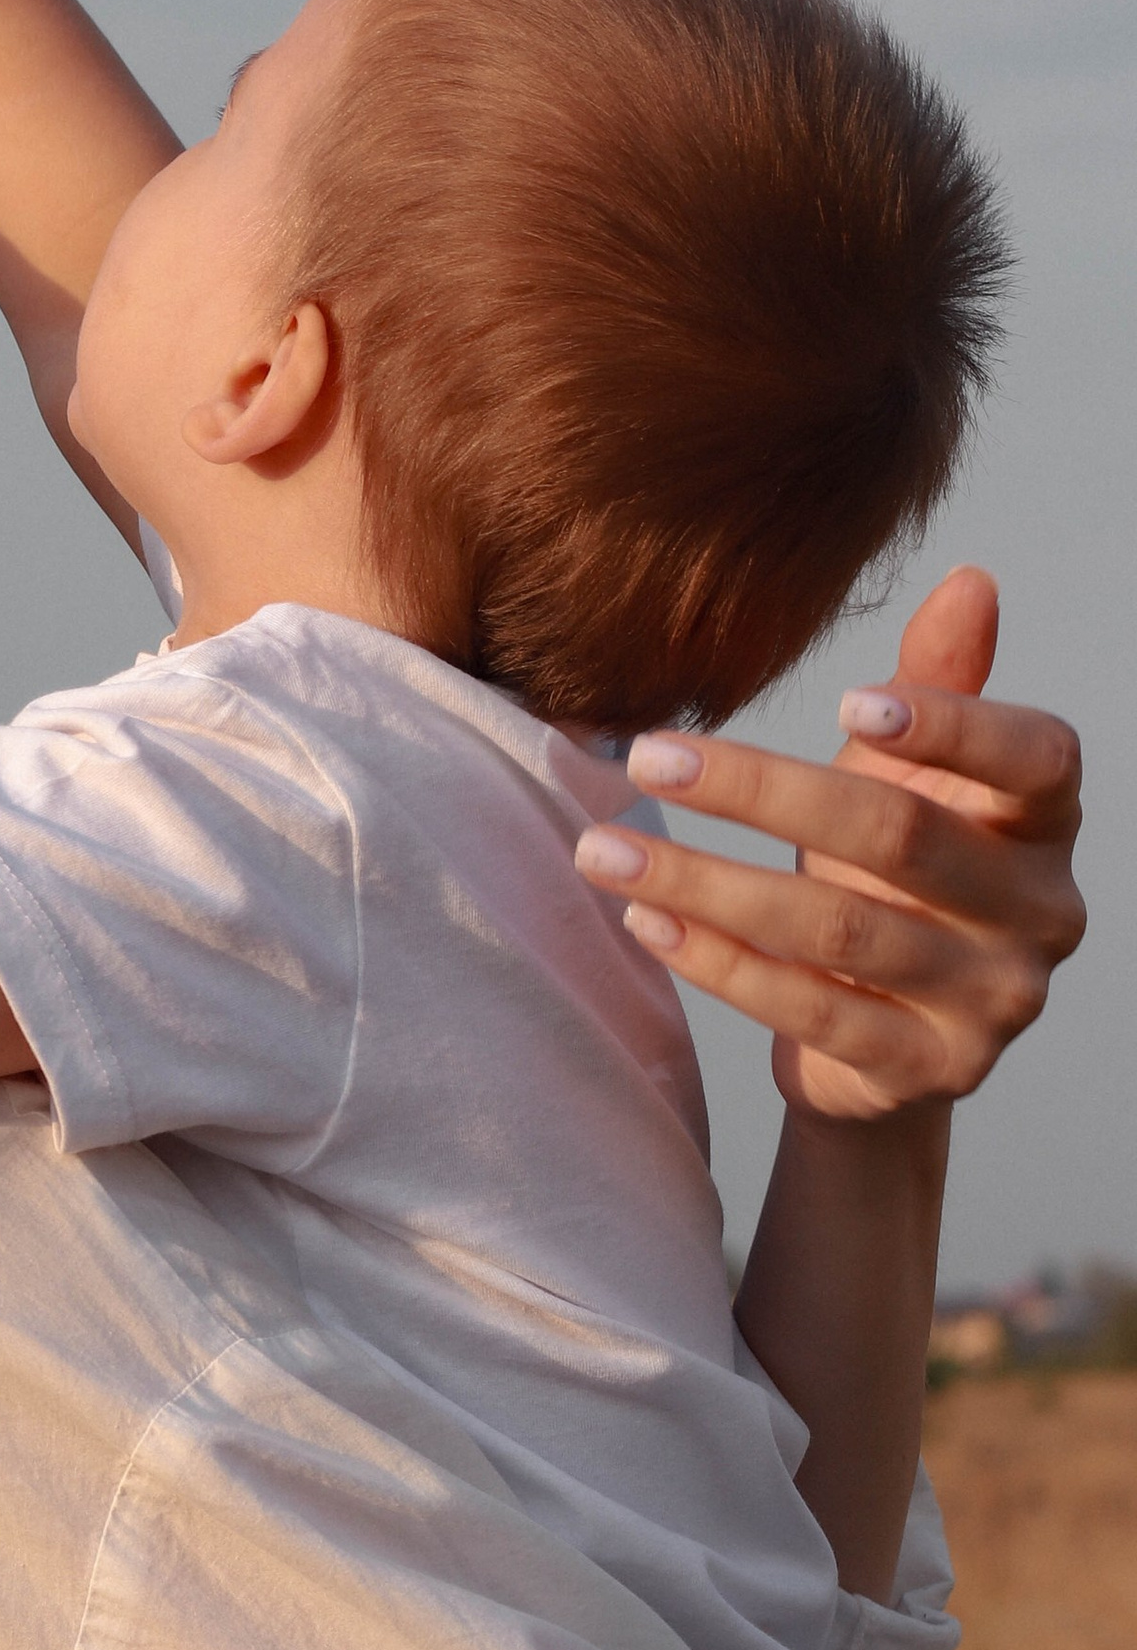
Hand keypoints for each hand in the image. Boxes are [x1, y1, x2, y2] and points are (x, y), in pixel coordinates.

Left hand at [572, 568, 1083, 1122]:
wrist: (884, 1038)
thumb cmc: (894, 874)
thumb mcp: (912, 778)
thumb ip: (939, 683)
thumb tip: (968, 579)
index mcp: (1045, 822)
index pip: (1034, 759)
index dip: (953, 728)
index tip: (847, 700)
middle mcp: (1041, 913)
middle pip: (898, 839)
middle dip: (762, 792)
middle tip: (648, 753)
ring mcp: (990, 1001)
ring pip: (838, 932)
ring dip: (704, 883)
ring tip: (603, 847)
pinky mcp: (927, 1069)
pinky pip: (810, 1011)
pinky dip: (718, 963)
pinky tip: (645, 921)